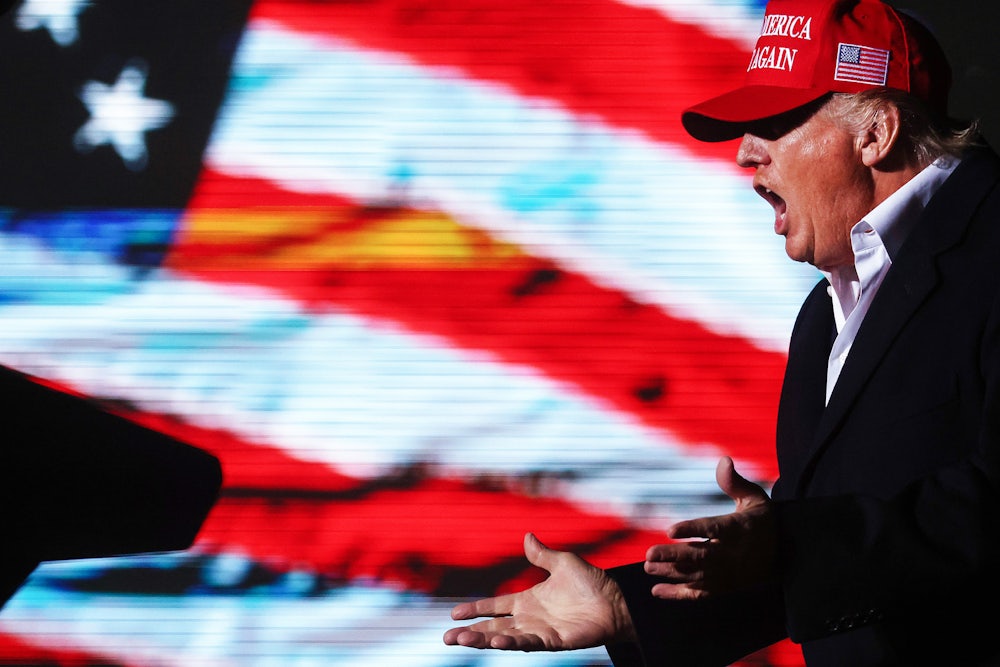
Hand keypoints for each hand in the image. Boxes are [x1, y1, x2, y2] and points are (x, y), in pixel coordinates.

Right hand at [443, 532, 635, 650]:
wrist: (616, 600)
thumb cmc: (593, 583)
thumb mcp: (563, 563)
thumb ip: (542, 554)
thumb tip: (527, 535)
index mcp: (528, 600)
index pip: (494, 606)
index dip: (475, 609)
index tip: (453, 614)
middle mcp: (530, 618)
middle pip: (493, 627)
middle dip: (470, 632)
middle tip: (447, 637)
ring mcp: (540, 631)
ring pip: (504, 638)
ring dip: (483, 640)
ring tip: (462, 640)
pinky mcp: (553, 641)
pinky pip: (528, 643)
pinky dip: (512, 643)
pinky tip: (496, 642)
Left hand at [644, 456, 775, 599]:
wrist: (785, 554)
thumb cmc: (761, 521)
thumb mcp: (754, 498)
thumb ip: (735, 482)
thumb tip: (723, 460)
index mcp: (737, 529)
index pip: (712, 529)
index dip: (692, 529)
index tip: (670, 530)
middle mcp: (732, 554)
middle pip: (700, 556)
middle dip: (673, 556)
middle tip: (649, 555)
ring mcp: (728, 574)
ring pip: (697, 576)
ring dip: (671, 573)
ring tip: (648, 567)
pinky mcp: (724, 587)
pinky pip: (700, 594)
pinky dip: (678, 594)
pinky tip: (657, 591)